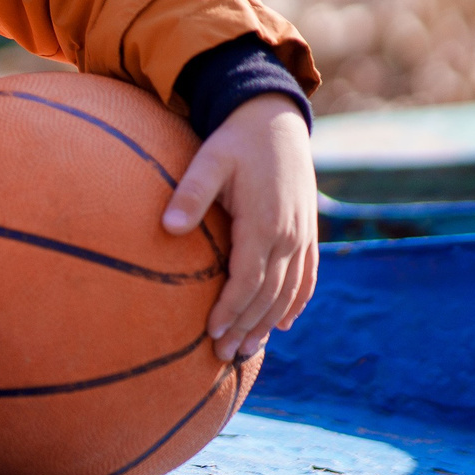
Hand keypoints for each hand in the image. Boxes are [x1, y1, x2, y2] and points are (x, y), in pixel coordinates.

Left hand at [160, 94, 318, 362]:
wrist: (276, 119)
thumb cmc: (236, 140)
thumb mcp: (209, 159)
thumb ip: (190, 194)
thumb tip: (166, 228)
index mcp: (264, 222)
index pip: (247, 279)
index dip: (230, 308)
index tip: (209, 332)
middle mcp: (289, 235)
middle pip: (268, 295)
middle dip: (245, 327)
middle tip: (222, 355)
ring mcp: (302, 236)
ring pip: (288, 293)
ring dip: (267, 324)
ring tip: (245, 351)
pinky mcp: (308, 232)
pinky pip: (307, 278)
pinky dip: (296, 304)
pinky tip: (283, 325)